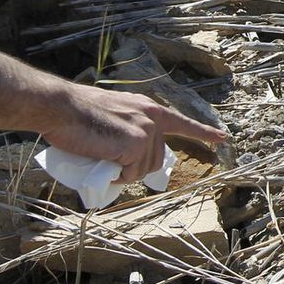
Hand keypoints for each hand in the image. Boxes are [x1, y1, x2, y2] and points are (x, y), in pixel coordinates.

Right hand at [0, 44, 226, 181]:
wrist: (60, 107)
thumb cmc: (76, 114)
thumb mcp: (113, 116)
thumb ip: (128, 130)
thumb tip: (129, 157)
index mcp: (148, 109)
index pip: (182, 123)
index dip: (203, 132)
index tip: (222, 138)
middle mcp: (152, 118)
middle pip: (156, 159)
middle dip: (136, 168)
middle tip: (109, 161)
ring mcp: (145, 131)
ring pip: (143, 170)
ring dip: (124, 173)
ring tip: (102, 158)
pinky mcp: (135, 144)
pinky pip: (129, 174)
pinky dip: (116, 176)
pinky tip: (103, 163)